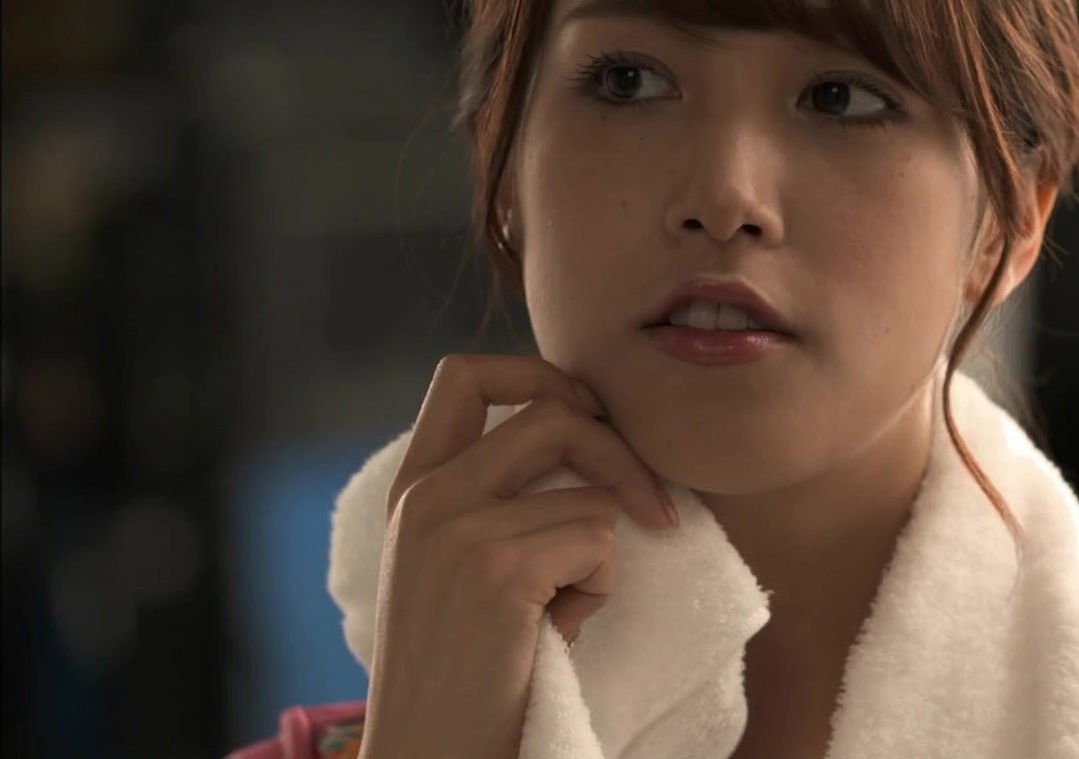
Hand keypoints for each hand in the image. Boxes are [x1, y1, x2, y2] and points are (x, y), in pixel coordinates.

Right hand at [356, 354, 676, 758]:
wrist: (432, 754)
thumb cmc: (468, 670)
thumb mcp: (461, 565)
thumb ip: (498, 498)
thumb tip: (595, 432)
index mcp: (412, 487)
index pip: (464, 373)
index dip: (540, 374)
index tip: (587, 418)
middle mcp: (426, 496)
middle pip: (552, 408)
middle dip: (620, 452)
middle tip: (651, 512)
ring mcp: (456, 527)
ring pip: (590, 487)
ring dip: (602, 549)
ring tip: (563, 606)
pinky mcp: (497, 568)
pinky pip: (599, 540)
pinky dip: (599, 589)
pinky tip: (558, 632)